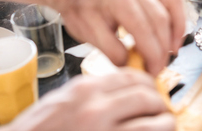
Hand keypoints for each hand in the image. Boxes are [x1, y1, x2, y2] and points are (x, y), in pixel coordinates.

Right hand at [1, 71, 174, 130]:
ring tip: (163, 125)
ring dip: (164, 123)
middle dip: (159, 103)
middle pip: (146, 96)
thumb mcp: (63, 100)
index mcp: (85, 90)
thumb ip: (91, 92)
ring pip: (154, 122)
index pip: (131, 76)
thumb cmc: (37, 130)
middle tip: (160, 110)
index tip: (151, 90)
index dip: (147, 83)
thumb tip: (121, 90)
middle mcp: (96, 109)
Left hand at [56, 0, 184, 75]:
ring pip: (172, 7)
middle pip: (160, 21)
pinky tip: (173, 35)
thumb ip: (112, 51)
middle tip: (158, 69)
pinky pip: (172, 0)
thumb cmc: (80, 10)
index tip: (152, 73)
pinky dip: (177, 18)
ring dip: (175, 33)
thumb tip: (134, 66)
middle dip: (163, 50)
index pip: (144, 30)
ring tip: (171, 53)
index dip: (152, 55)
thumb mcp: (89, 34)